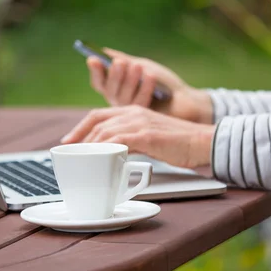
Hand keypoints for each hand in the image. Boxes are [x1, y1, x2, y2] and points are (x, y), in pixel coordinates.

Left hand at [61, 105, 215, 168]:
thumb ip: (131, 141)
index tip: (68, 141)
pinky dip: (106, 149)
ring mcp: (140, 122)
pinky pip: (119, 141)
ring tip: (80, 159)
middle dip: (78, 137)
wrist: (202, 141)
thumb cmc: (178, 143)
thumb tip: (114, 155)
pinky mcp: (147, 135)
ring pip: (105, 131)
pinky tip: (99, 159)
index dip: (80, 127)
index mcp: (132, 111)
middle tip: (68, 152)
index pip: (98, 115)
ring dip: (89, 146)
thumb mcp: (149, 138)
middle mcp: (133, 112)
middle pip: (96, 121)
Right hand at [87, 48, 212, 123]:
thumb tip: (104, 52)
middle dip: (115, 75)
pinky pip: (140, 104)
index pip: (99, 82)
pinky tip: (151, 75)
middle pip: (109, 90)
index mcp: (115, 90)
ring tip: (137, 65)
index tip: (94, 59)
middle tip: (120, 62)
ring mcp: (130, 114)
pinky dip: (145, 87)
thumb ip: (124, 61)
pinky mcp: (144, 120)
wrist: (185, 99)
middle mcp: (119, 103)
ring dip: (130, 80)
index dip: (96, 71)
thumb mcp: (142, 66)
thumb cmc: (163, 83)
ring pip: (122, 98)